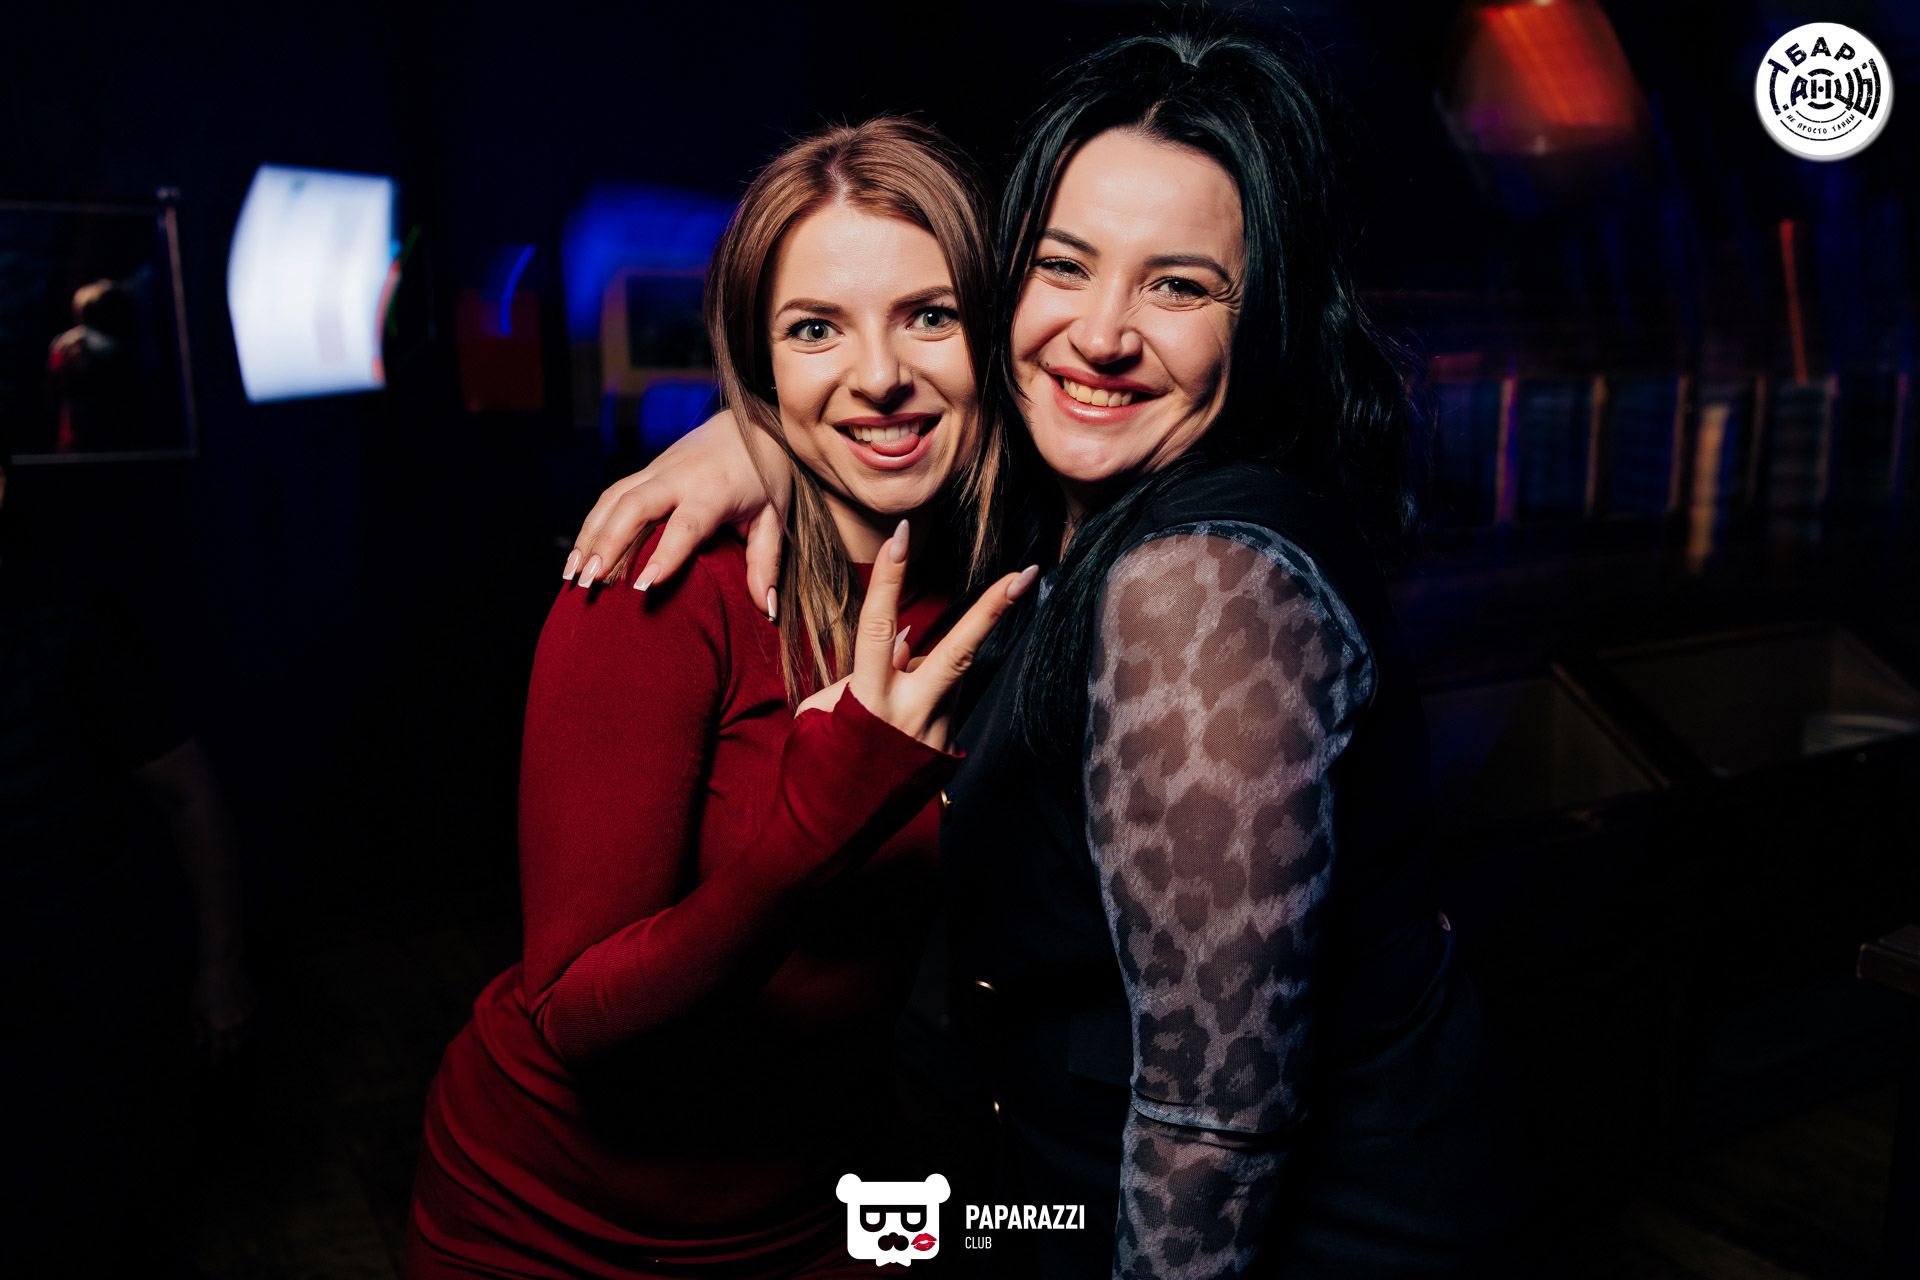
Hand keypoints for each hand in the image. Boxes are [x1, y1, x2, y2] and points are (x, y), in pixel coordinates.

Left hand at [191, 956, 257, 1067]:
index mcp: (218, 1029)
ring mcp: (248, 1016)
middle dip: (231, 1055)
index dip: (217, 1064)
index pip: (218, 1054)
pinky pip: (253, 1024)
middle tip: (226, 1059)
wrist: (224, 966)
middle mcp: (236, 1026)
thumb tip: (200, 1045)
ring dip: (240, 1042)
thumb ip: (197, 1030)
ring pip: (247, 1037)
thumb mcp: (193, 1010)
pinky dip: (248, 1029)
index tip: (215, 1070)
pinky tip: (243, 1028)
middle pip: (236, 1049)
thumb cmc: (203, 988)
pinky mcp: (256, 1007)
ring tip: (235, 1045)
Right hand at [564, 410, 790, 613]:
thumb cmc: (765, 475)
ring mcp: (658, 469)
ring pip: (614, 499)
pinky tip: (579, 556)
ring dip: (590, 536)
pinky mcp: (646, 470)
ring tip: (572, 576)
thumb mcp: (774, 517)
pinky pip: (610, 495)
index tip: (644, 585)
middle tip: (590, 582)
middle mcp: (680, 476)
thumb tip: (766, 610)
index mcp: (715, 489)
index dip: (666, 553)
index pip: (687, 523)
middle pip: (634, 505)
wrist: (753, 421)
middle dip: (608, 543)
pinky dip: (591, 525)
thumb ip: (765, 562)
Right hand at [829, 520, 1038, 751]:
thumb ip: (866, 672)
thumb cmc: (815, 768)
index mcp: (868, 700)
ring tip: (882, 712)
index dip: (888, 578)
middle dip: (994, 608)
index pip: (880, 626)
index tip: (901, 536)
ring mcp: (936, 733)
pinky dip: (922, 696)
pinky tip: (898, 723)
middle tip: (1028, 572)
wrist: (829, 837)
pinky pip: (940, 702)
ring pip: (943, 675)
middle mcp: (910, 714)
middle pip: (960, 649)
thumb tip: (906, 642)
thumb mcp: (824, 712)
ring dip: (923, 672)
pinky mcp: (947, 750)